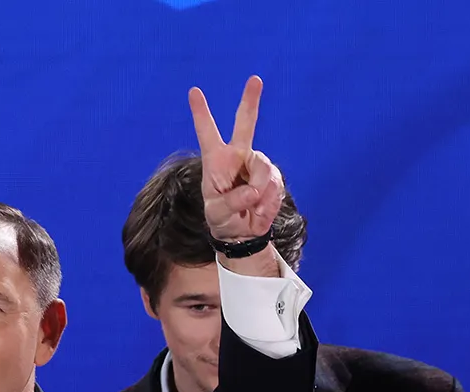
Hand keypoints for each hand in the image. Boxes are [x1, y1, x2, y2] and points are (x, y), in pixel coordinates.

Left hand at [188, 77, 284, 257]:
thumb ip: (232, 203)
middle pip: (245, 124)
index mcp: (216, 161)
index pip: (207, 133)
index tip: (194, 91)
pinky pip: (275, 185)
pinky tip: (259, 209)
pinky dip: (268, 201)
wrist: (243, 234)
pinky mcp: (273, 176)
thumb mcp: (218, 215)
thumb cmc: (222, 221)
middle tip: (255, 79)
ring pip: (264, 169)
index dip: (201, 113)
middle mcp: (238, 157)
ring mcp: (257, 165)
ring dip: (259, 192)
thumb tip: (252, 190)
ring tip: (250, 207)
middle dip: (251, 101)